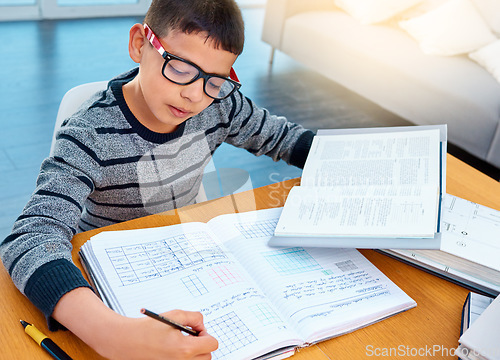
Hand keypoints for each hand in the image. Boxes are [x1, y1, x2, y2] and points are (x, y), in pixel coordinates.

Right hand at [52, 288, 217, 359]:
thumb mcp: (174, 315)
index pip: (212, 344)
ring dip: (195, 353)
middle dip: (202, 344)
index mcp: (184, 349)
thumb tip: (201, 324)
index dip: (206, 334)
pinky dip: (184, 358)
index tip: (197, 330)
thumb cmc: (146, 329)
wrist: (126, 341)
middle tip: (190, 336)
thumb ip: (194, 318)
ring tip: (180, 343)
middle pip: (207, 356)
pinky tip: (173, 350)